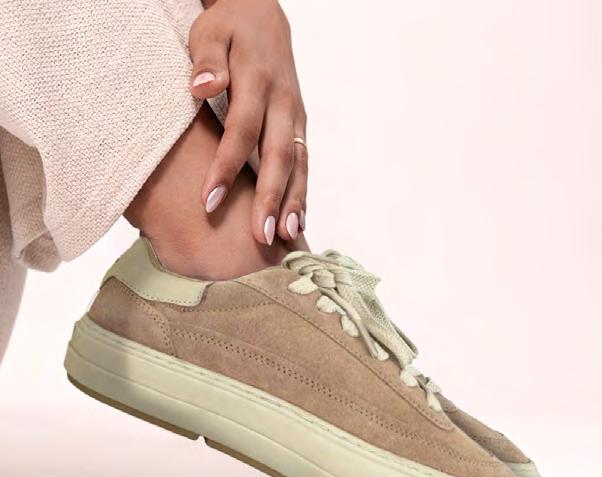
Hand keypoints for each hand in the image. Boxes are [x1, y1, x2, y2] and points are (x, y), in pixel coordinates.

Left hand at [190, 0, 307, 244]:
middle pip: (277, 156)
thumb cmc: (229, 29)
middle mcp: (283, 102)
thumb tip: (204, 87)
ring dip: (292, 202)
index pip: (241, 130)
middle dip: (268, 197)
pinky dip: (302, 194)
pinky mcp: (300, 127)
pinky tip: (295, 222)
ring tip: (284, 236)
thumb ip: (208, 60)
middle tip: (259, 235)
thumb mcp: (210, 32)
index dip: (226, 167)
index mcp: (257, 79)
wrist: (263, 16)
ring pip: (298, 164)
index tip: (209, 202)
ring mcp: (295, 116)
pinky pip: (304, 164)